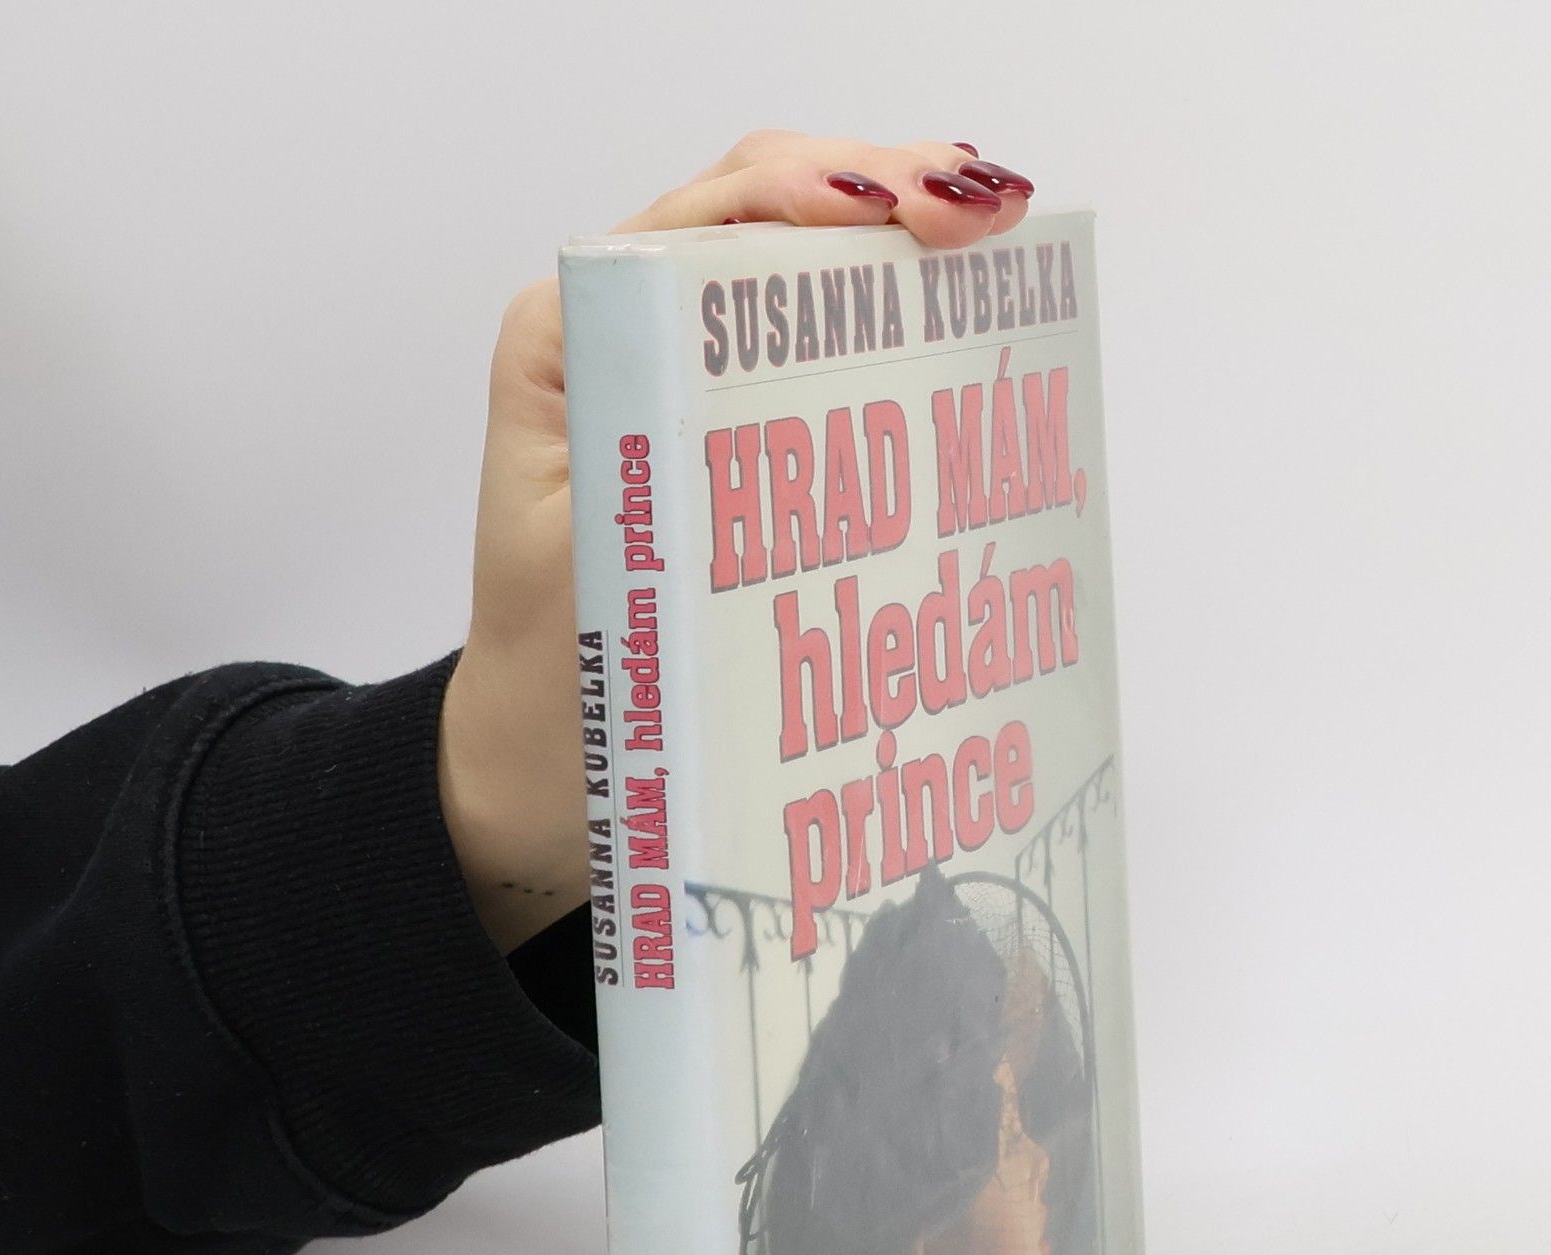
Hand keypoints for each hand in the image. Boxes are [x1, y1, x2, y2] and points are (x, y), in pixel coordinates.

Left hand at [438, 131, 1035, 953]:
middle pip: (772, 219)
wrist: (551, 766)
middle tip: (985, 218)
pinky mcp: (738, 439)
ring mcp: (688, 384)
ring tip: (999, 240)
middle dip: (886, 192)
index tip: (908, 215)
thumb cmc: (561, 680)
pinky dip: (901, 327)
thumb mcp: (591, 562)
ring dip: (905, 249)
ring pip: (807, 274)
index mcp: (578, 342)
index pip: (712, 221)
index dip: (821, 192)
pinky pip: (823, 354)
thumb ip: (648, 454)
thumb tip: (742, 358)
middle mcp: (630, 339)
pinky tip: (970, 321)